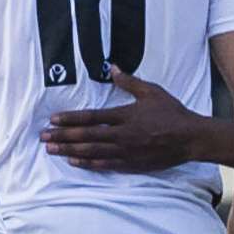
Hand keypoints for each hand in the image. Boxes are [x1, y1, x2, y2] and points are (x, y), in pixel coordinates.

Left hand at [41, 68, 201, 170]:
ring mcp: (126, 151)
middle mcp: (122, 135)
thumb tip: (112, 68)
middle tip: (43, 137)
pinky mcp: (131, 164)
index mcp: (125, 115)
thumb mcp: (152, 92)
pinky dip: (88, 164)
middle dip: (62, 136)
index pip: (91, 117)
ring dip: (69, 150)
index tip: (53, 120)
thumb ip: (129, 82)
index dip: (70, 119)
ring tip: (52, 149)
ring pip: (92, 152)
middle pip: (86, 136)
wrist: (190, 138)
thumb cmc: (172, 113)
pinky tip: (74, 162)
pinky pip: (105, 165)